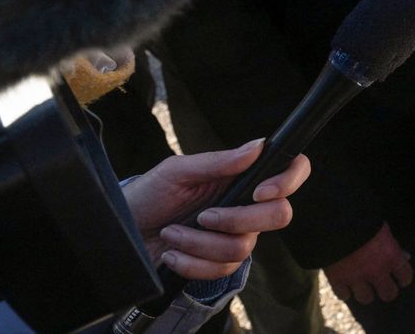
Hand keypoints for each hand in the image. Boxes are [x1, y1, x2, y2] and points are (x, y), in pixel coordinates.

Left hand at [122, 140, 310, 280]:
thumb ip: (217, 161)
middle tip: (204, 216)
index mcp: (241, 177)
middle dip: (239, 220)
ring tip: (172, 234)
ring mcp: (235, 235)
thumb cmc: (149, 195)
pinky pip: (222, 269)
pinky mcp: (219, 262)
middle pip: (279, 215)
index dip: (288, 180)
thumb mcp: (176, 172)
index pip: (290, 171)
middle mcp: (246, 205)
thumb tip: (258, 146)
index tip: (259, 191)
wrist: (123, 233)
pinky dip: (191, 262)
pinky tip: (172, 253)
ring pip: (243, 246)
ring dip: (200, 242)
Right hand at [324, 222, 413, 304]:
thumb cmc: (362, 219)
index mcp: (391, 256)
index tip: (401, 279)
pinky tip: (345, 285)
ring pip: (366, 298)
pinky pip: (343, 295)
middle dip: (387, 291)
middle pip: (388, 294)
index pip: (405, 276)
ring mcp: (356, 277)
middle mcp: (376, 271)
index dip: (404, 279)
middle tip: (384, 287)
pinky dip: (345, 292)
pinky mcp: (337, 279)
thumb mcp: (383, 229)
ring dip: (365, 293)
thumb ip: (394, 246)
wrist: (335, 219)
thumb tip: (405, 257)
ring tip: (363, 286)